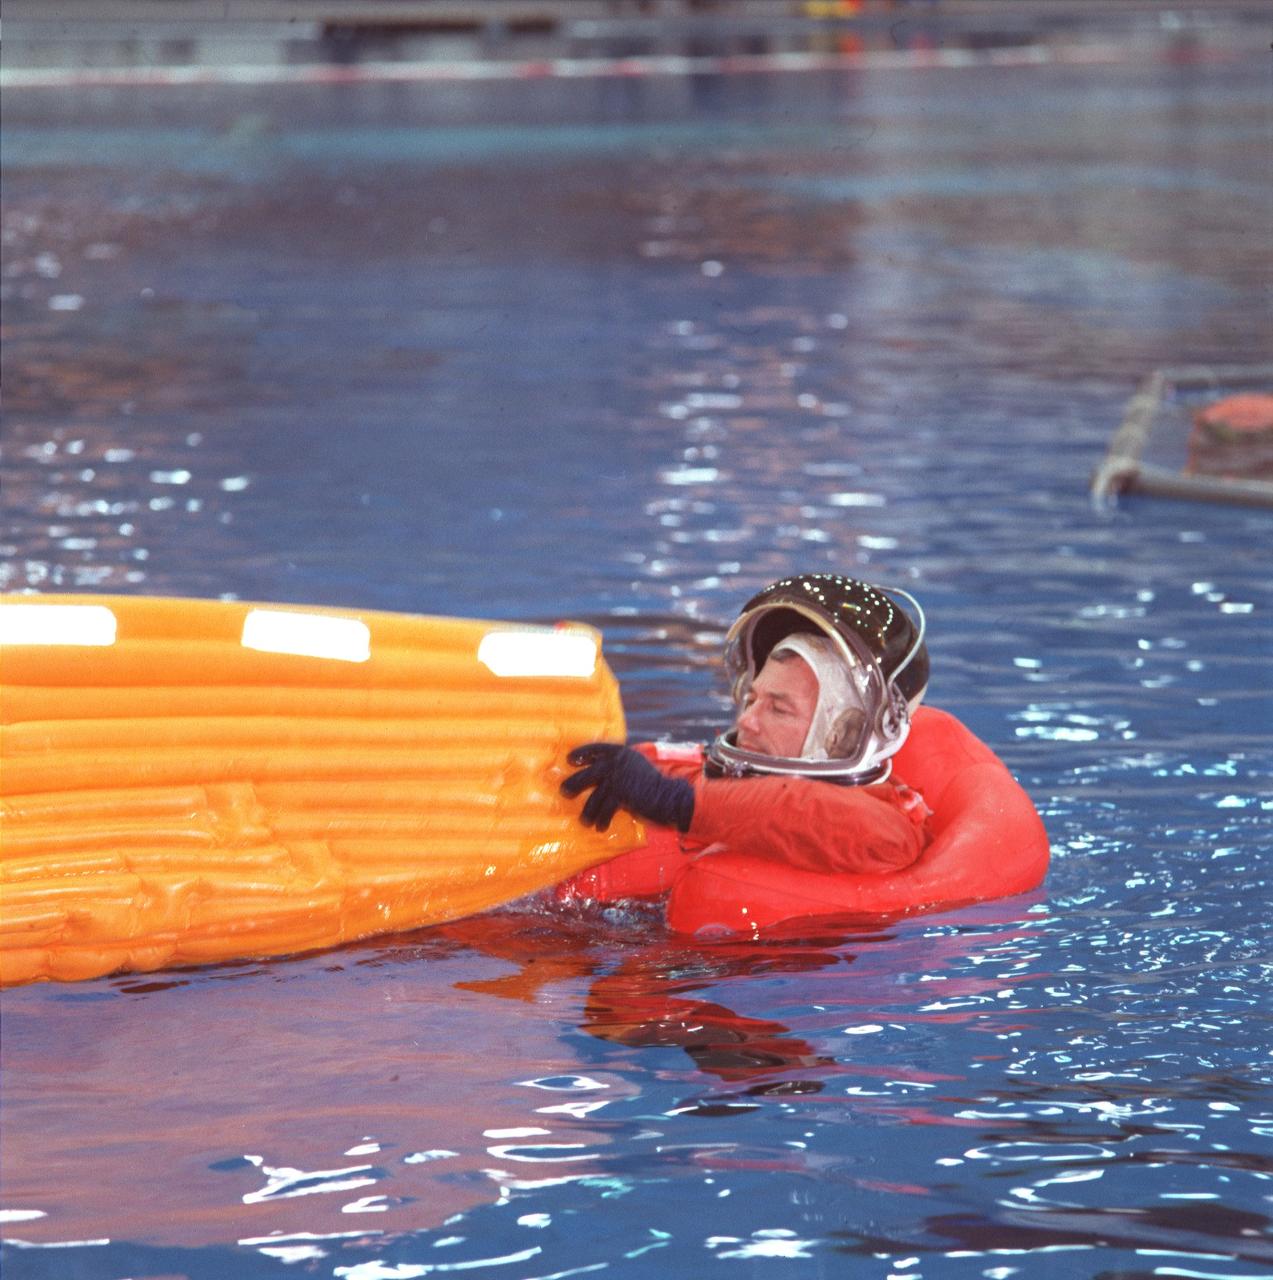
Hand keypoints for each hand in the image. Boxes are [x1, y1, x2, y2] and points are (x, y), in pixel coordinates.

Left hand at [561, 743, 694, 832]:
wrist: (671, 797)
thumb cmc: (654, 786)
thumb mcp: (636, 769)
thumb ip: (620, 769)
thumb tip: (599, 777)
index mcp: (623, 753)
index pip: (597, 748)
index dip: (583, 753)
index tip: (571, 759)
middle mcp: (619, 762)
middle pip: (589, 772)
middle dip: (575, 783)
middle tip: (565, 791)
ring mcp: (619, 777)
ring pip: (595, 795)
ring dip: (589, 810)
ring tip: (585, 820)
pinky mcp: (621, 793)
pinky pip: (605, 808)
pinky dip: (602, 819)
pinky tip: (600, 827)